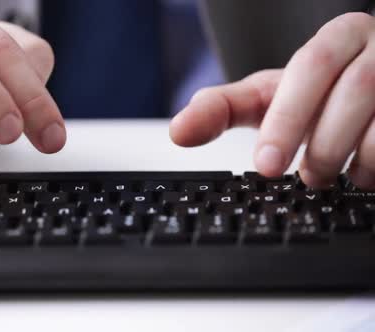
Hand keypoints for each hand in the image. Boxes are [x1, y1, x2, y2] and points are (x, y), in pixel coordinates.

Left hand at [170, 12, 374, 188]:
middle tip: (296, 178)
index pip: (310, 67)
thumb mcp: (268, 96)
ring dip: (352, 159)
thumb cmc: (317, 94)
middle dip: (320, 145)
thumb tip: (178, 131)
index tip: (265, 165)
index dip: (286, 118)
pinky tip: (362, 177)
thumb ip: (223, 109)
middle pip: (356, 89)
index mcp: (337, 39)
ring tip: (323, 180)